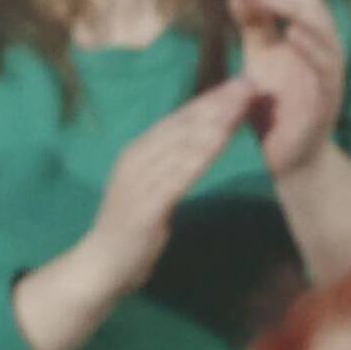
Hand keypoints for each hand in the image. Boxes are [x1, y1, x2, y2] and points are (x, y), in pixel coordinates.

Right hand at [80, 79, 259, 291]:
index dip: (209, 99)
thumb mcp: (151, 186)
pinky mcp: (146, 206)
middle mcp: (136, 159)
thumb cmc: (130, 227)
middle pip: (183, 126)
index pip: (178, 118)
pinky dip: (201, 156)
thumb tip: (201, 141)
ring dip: (214, 123)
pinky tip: (221, 142)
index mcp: (137, 152)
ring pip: (183, 146)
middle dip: (217, 104)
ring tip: (242, 106)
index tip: (239, 84)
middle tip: (248, 84)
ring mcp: (139, 182)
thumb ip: (171, 164)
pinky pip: (179, 176)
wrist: (102, 266)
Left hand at [227, 0, 348, 178]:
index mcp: (306, 37)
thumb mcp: (258, 59)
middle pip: (312, 2)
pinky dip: (311, 46)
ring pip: (323, 29)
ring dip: (295, 9)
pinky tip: (291, 33)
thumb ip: (253, 27)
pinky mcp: (327, 97)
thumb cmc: (272, 108)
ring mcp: (328, 72)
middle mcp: (322, 48)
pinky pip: (326, 66)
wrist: (285, 158)